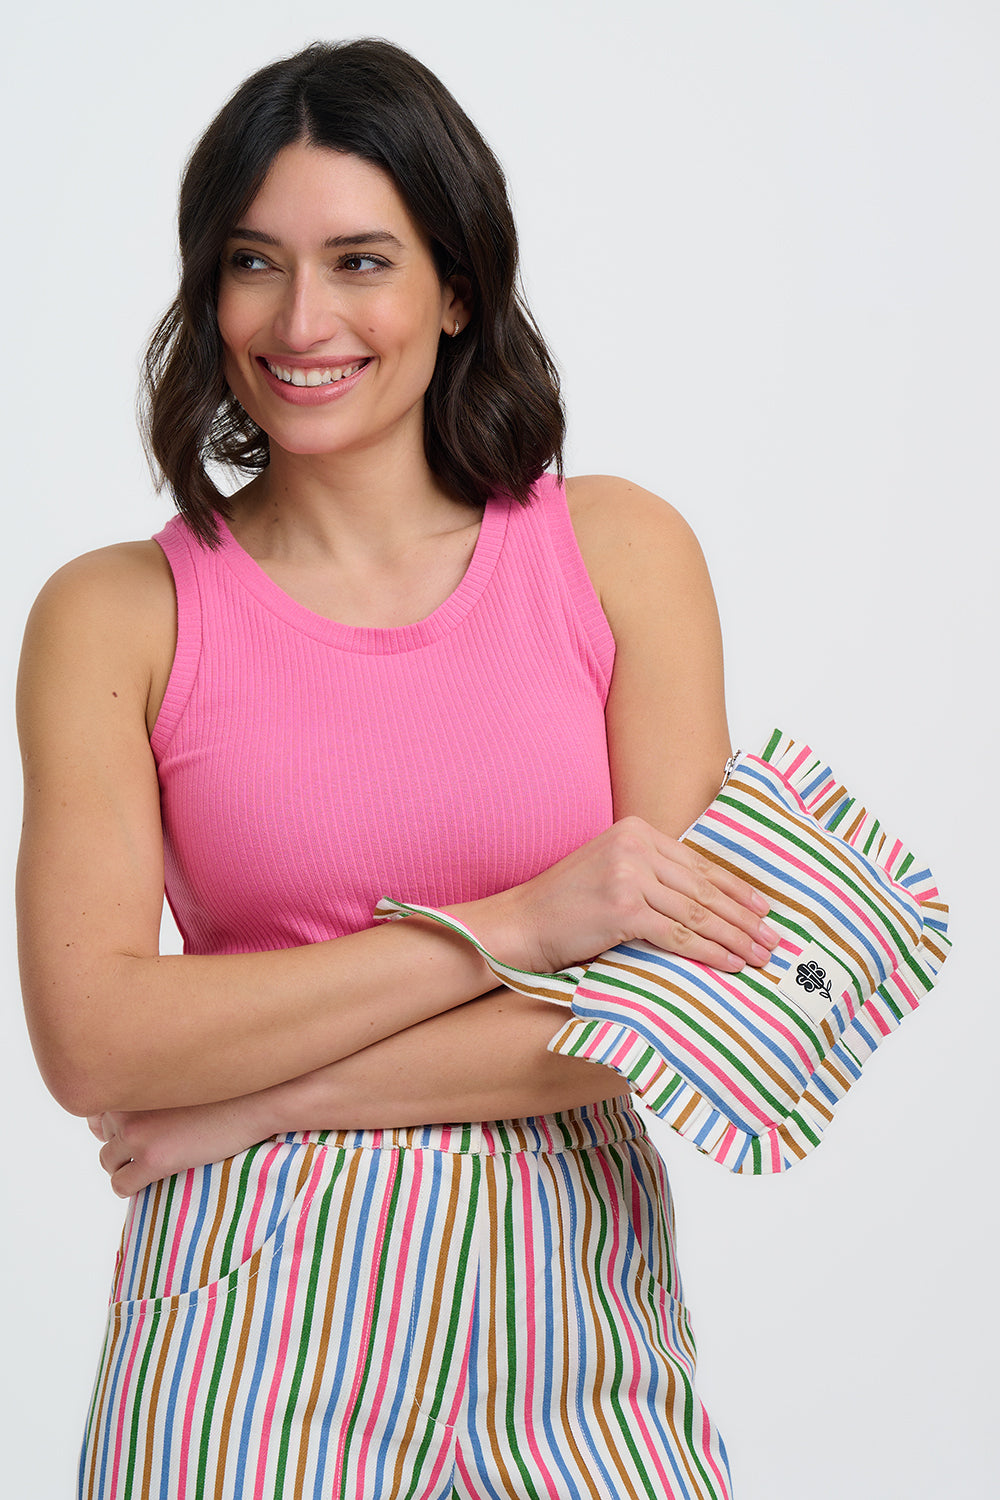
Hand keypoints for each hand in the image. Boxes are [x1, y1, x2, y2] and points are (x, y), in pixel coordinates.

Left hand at [88, 1093, 274, 1196]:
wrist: (256, 1100)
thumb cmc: (225, 1085)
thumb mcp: (181, 1073)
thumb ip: (153, 1081)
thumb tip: (126, 1103)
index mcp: (132, 1080)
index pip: (98, 1107)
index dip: (115, 1121)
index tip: (135, 1128)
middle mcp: (126, 1105)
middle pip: (104, 1135)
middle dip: (121, 1143)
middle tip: (150, 1145)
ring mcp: (136, 1133)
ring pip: (108, 1161)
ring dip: (124, 1165)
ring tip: (151, 1163)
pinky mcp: (151, 1160)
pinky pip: (120, 1185)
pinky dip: (128, 1186)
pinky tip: (147, 1181)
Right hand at [461, 816, 778, 975]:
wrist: (521, 924)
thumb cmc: (566, 906)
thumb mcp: (611, 872)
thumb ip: (651, 874)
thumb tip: (706, 899)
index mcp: (636, 830)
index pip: (698, 865)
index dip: (736, 890)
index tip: (763, 910)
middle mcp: (635, 846)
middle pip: (703, 888)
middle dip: (743, 918)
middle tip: (772, 939)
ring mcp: (629, 875)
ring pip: (697, 913)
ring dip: (734, 937)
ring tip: (759, 955)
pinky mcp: (623, 908)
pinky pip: (678, 934)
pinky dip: (709, 951)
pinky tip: (730, 963)